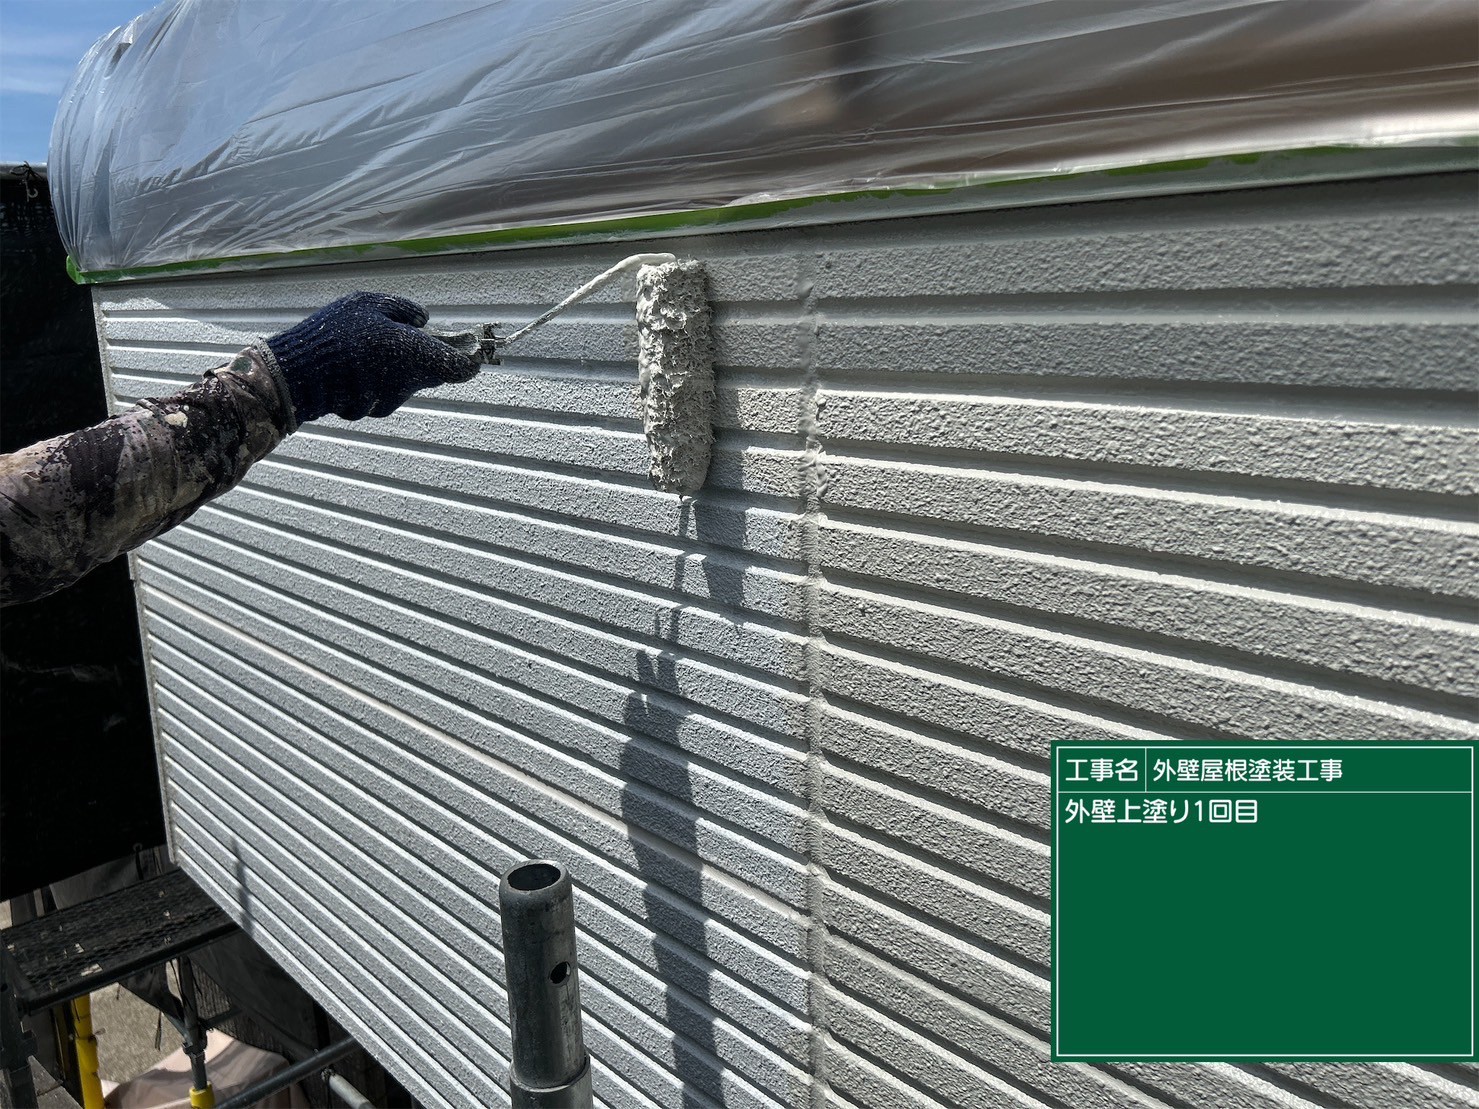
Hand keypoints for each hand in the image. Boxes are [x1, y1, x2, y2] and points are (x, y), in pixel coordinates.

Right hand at [265, 292, 479, 423]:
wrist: (296, 372)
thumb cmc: (335, 331)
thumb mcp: (370, 303)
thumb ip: (404, 310)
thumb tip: (423, 322)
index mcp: (415, 353)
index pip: (459, 368)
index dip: (468, 360)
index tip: (468, 352)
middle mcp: (408, 383)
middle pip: (433, 374)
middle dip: (426, 357)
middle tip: (404, 336)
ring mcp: (389, 400)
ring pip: (406, 383)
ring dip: (397, 368)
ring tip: (367, 348)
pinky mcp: (369, 411)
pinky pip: (383, 393)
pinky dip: (376, 381)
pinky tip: (353, 367)